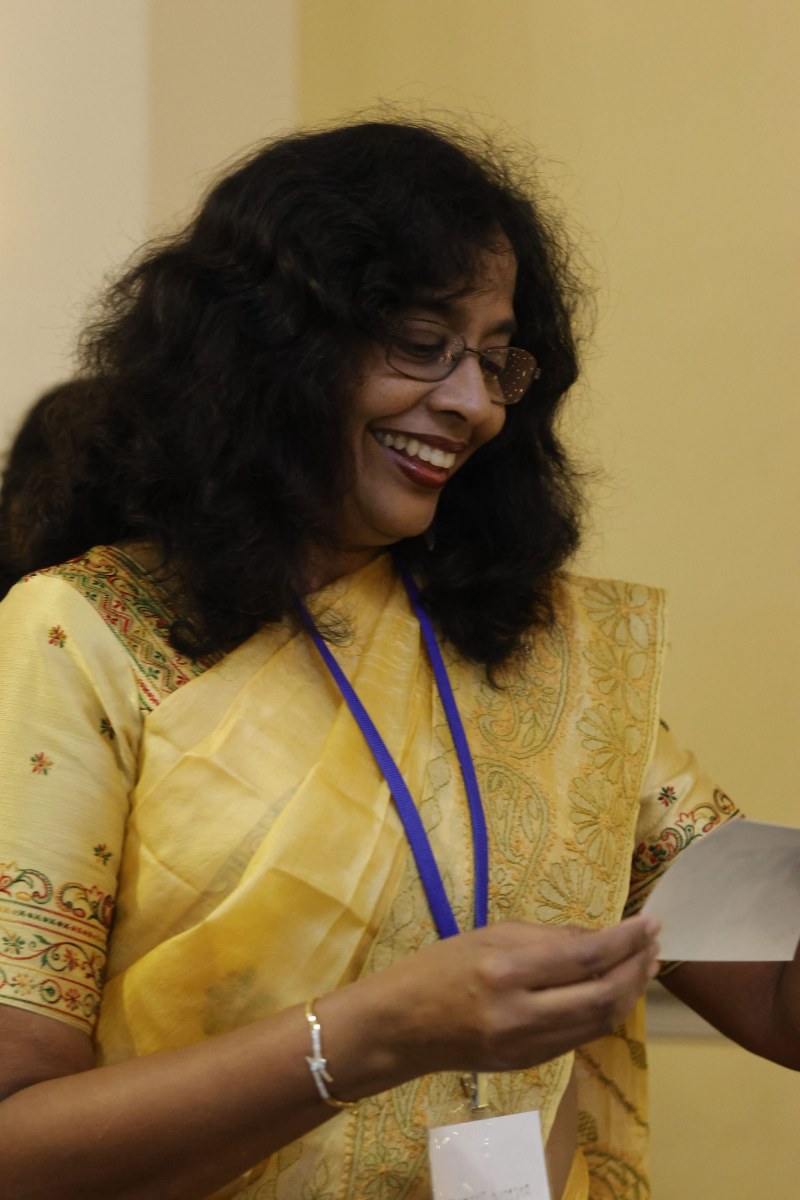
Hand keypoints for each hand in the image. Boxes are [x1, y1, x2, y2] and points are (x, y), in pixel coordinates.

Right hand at [330, 915, 659, 1090]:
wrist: (401, 1027)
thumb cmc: (438, 968)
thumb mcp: (490, 936)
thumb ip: (548, 937)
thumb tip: (601, 936)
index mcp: (506, 972)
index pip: (585, 956)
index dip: (625, 940)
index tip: (649, 921)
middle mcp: (522, 1014)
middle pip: (603, 996)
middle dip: (637, 968)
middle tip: (653, 943)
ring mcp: (529, 1047)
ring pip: (600, 1022)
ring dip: (629, 992)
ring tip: (643, 965)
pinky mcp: (531, 1064)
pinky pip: (581, 1036)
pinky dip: (604, 1011)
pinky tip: (611, 990)